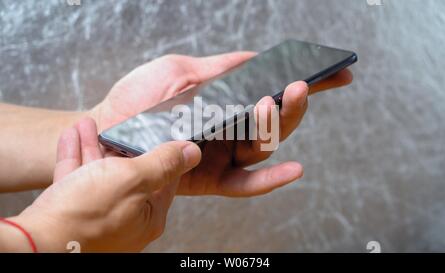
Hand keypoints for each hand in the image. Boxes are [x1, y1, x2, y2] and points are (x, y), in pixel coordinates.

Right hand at [11, 118, 200, 251]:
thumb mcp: (133, 180)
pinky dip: (76, 158)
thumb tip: (191, 153)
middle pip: (128, 175)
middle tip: (119, 126)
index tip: (158, 134)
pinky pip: (77, 180)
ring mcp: (98, 217)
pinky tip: (73, 137)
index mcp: (148, 215)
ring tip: (90, 125)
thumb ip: (163, 163)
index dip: (161, 154)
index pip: (164, 180)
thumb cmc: (87, 217)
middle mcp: (125, 219)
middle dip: (120, 145)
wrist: (38, 241)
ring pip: (99, 174)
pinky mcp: (72, 214)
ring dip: (94, 146)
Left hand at [90, 52, 352, 196]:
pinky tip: (295, 169)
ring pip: (265, 146)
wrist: (108, 129)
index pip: (274, 91)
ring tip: (272, 103)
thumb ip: (220, 68)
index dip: (305, 83)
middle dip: (294, 104)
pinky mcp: (213, 178)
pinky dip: (271, 178)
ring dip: (276, 127)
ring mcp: (225, 153)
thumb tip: (257, 57)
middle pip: (276, 120)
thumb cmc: (139, 97)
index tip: (336, 72)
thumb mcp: (179, 72)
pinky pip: (246, 182)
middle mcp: (232, 128)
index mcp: (228, 101)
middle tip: (301, 85)